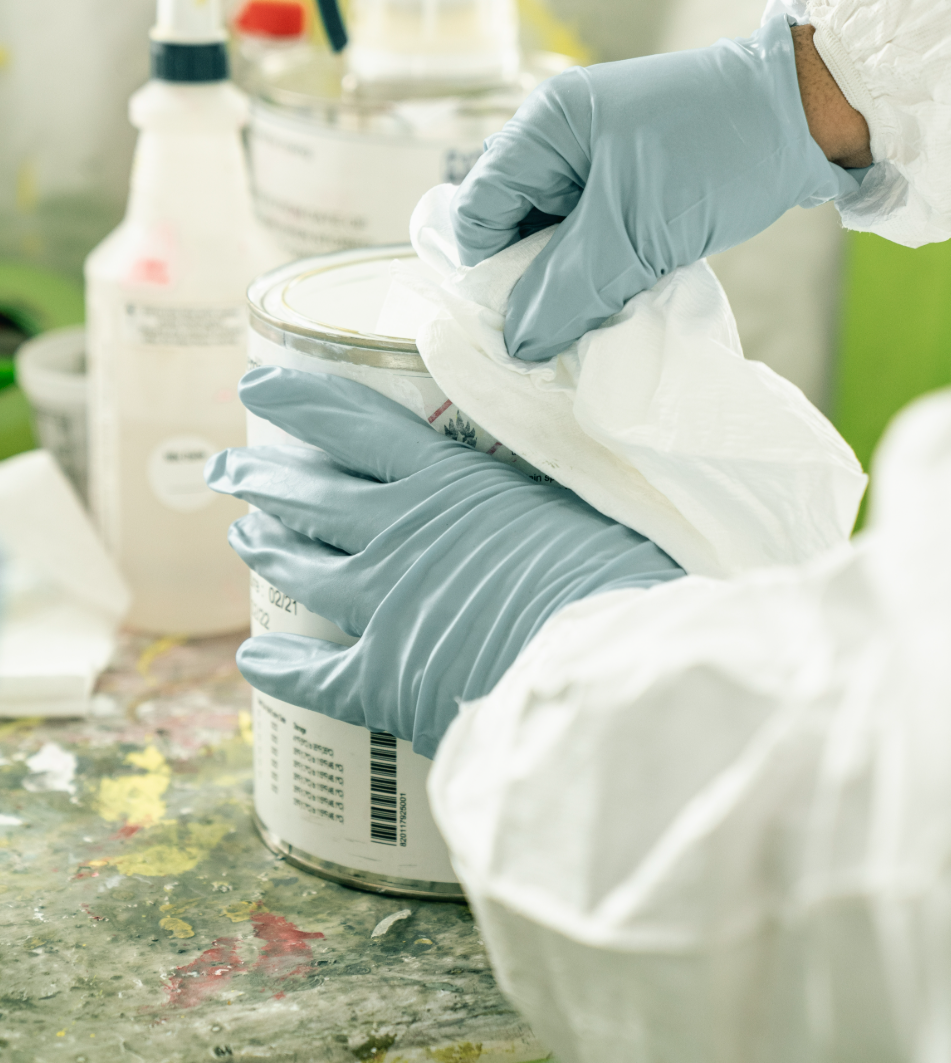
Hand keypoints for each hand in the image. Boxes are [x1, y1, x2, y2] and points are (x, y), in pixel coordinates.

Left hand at [206, 367, 683, 756]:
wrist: (601, 660)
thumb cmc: (611, 574)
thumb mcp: (577, 502)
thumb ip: (539, 484)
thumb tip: (545, 467)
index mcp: (444, 483)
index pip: (353, 426)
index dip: (297, 401)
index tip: (253, 384)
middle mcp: (396, 534)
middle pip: (311, 496)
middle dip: (261, 478)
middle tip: (227, 470)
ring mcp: (382, 605)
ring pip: (303, 570)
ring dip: (267, 550)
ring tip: (242, 537)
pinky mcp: (382, 678)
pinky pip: (313, 674)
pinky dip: (280, 668)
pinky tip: (253, 660)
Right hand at [452, 14, 864, 361]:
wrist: (813, 115)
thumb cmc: (718, 154)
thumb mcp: (634, 230)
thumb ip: (567, 289)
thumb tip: (517, 344)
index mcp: (544, 127)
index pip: (478, 211)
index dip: (490, 272)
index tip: (517, 324)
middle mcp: (562, 139)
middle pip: (515, 227)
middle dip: (534, 281)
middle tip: (562, 329)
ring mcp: (601, 159)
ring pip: (559, 238)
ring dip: (576, 280)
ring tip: (600, 314)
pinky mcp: (637, 182)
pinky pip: (599, 236)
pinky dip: (608, 268)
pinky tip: (627, 293)